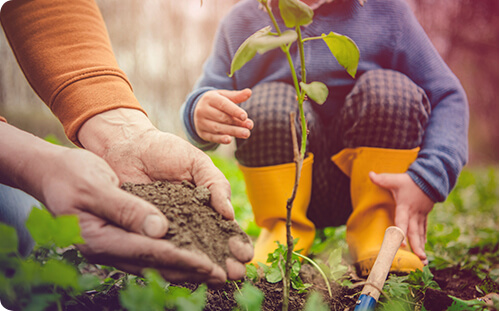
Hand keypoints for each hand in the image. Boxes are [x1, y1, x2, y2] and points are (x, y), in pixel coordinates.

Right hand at [0, 122, 243, 284]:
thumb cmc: (71, 175)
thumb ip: (126, 208)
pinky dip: (173, 256)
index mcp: (100, 239)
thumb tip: (159, 230)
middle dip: (191, 271)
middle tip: (222, 276)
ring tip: (214, 273)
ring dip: (186, 268)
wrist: (52, 173)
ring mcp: (113, 247)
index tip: (210, 265)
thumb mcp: (96, 186)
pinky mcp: (119, 239)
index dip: (182, 259)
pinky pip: (150, 253)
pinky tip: (192, 257)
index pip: (149, 253)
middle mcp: (108, 249)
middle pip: (156, 264)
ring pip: (155, 263)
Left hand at [78, 108, 252, 280]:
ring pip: (186, 253)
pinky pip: (158, 248)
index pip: (224, 229)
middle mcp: (187, 221)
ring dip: (202, 267)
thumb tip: (229, 215)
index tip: (245, 254)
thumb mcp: (196, 163)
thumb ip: (215, 185)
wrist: (128, 146)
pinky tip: (183, 269)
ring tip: (216, 278)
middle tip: (235, 273)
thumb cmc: (165, 150)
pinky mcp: (143, 232)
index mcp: (205, 206)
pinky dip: (170, 259)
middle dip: (224, 261)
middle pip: (209, 247)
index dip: (235, 242)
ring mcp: (165, 229)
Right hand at [194, 89, 253, 143]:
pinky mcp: (202, 133)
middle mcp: (203, 110)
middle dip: (237, 122)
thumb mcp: (223, 96)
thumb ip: (236, 96)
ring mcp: (201, 122)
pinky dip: (220, 139)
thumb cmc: (215, 102)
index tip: (245, 116)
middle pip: (222, 118)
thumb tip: (249, 92)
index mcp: (210, 98)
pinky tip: (229, 140)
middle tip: (250, 126)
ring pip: (218, 128)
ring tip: (246, 134)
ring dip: (233, 131)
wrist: (197, 110)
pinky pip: (212, 137)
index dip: (234, 111)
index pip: (223, 105)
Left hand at [369, 172, 433, 264]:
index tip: (402, 244)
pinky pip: (423, 229)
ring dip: (421, 246)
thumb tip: (370, 174)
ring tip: (423, 260)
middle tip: (419, 258)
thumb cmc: (410, 180)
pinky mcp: (424, 216)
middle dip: (416, 245)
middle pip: (414, 232)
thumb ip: (382, 179)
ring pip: (420, 233)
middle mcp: (414, 213)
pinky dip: (423, 239)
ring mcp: (420, 215)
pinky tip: (422, 249)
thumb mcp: (395, 179)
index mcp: (405, 206)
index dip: (401, 232)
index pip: (402, 221)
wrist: (431, 178)